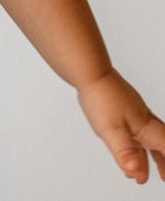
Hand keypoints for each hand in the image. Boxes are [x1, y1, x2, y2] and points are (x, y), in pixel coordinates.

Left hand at [78, 68, 164, 182]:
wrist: (89, 71)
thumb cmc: (101, 97)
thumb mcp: (111, 130)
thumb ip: (125, 153)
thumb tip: (136, 173)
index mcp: (146, 127)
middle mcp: (144, 119)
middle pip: (162, 143)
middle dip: (164, 161)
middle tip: (163, 177)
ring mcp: (134, 110)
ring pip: (148, 134)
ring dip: (150, 151)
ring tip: (145, 165)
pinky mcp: (124, 104)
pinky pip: (137, 126)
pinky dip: (137, 139)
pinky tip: (129, 140)